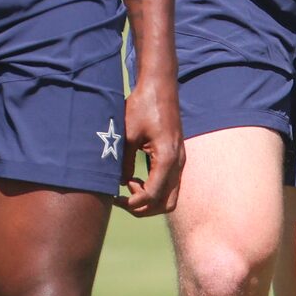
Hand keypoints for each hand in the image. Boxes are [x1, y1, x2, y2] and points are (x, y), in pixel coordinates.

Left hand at [118, 71, 182, 215]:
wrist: (160, 87)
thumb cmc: (143, 107)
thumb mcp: (128, 135)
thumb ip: (125, 162)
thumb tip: (120, 183)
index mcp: (167, 157)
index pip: (153, 195)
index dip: (133, 203)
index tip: (115, 197)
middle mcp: (178, 162)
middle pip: (167, 203)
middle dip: (143, 208)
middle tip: (121, 198)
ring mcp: (180, 161)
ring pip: (170, 196)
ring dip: (149, 200)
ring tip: (129, 186)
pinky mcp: (177, 158)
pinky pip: (170, 185)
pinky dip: (154, 189)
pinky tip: (136, 178)